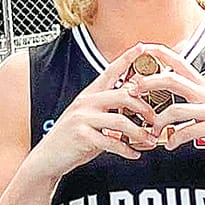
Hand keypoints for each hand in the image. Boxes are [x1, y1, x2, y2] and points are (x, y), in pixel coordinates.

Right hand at [31, 44, 161, 175]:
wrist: (48, 157)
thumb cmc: (74, 139)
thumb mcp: (91, 119)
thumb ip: (110, 111)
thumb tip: (137, 111)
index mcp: (90, 95)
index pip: (110, 71)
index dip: (127, 58)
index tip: (143, 47)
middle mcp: (86, 102)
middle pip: (122, 95)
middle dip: (144, 107)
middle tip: (155, 120)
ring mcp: (83, 118)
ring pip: (120, 119)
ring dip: (139, 132)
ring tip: (149, 141)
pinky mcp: (82, 136)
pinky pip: (111, 142)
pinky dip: (126, 149)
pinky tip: (134, 154)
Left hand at [146, 48, 204, 155]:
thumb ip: (195, 93)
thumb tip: (176, 86)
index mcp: (203, 84)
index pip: (177, 60)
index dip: (157, 52)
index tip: (139, 49)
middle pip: (171, 79)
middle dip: (147, 82)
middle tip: (131, 90)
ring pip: (175, 109)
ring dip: (157, 121)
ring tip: (151, 130)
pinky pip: (188, 132)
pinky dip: (175, 139)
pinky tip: (171, 145)